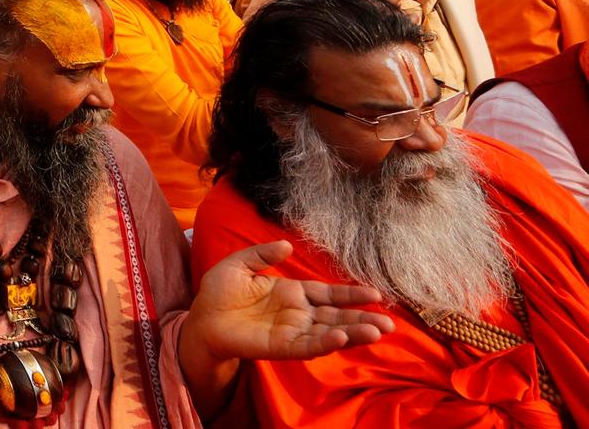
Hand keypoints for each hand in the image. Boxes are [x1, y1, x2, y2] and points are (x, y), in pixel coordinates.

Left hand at [183, 241, 391, 365]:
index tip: (376, 294)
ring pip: (328, 333)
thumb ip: (262, 254)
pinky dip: (324, 342)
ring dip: (352, 333)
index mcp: (292, 293)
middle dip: (363, 319)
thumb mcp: (239, 264)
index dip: (351, 294)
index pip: (329, 294)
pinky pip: (307, 345)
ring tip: (377, 332)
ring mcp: (291, 331)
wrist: (201, 319)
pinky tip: (340, 338)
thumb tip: (288, 245)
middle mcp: (298, 314)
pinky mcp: (280, 347)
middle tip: (391, 324)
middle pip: (337, 316)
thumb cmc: (219, 292)